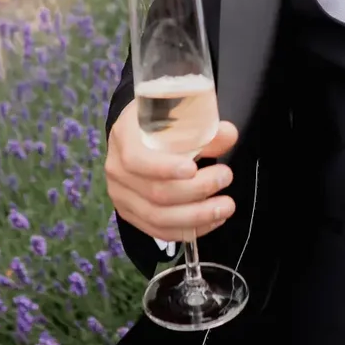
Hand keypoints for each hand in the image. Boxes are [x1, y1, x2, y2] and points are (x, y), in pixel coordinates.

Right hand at [104, 100, 238, 243]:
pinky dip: (189, 229)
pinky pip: (159, 231)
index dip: (164, 168)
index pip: (136, 160)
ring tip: (226, 206)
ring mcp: (121, 195)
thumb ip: (203, 126)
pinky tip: (213, 220)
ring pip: (158, 217)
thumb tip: (228, 134)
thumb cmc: (160, 121)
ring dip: (197, 216)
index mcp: (124, 137)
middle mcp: (117, 169)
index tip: (193, 169)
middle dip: (196, 190)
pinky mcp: (131, 214)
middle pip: (154, 192)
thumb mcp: (177, 113)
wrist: (138, 134)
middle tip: (226, 176)